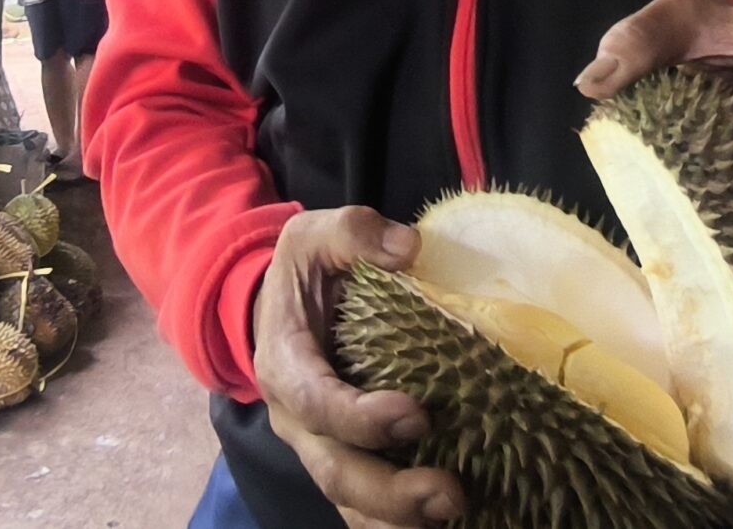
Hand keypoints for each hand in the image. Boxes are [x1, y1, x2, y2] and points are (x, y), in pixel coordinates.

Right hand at [254, 208, 464, 527]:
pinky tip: (446, 525)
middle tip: (449, 492)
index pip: (315, 403)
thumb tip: (408, 248)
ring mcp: (319, 447)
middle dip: (390, 491)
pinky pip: (365, 508)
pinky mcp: (346, 461)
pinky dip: (400, 524)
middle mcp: (297, 420)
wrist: (278, 308)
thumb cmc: (305, 273)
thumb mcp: (315, 234)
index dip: (361, 418)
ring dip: (399, 518)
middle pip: (334, 470)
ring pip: (349, 500)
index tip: (417, 412)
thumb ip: (354, 233)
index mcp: (285, 364)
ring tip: (455, 513)